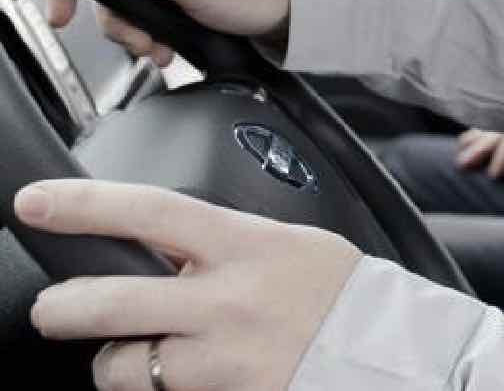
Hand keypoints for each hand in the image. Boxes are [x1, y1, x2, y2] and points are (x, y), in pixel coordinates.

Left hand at [18, 179, 359, 390]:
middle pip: (108, 302)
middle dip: (59, 307)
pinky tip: (186, 375)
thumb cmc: (341, 293)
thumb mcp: (286, 242)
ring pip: (122, 367)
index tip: (36, 203)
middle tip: (52, 307)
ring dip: (116, 361)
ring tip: (140, 352)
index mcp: (248, 246)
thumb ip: (222, 239)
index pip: (150, 212)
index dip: (83, 206)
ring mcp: (224, 360)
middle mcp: (229, 303)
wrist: (394, 352)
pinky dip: (161, 388)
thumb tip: (156, 237)